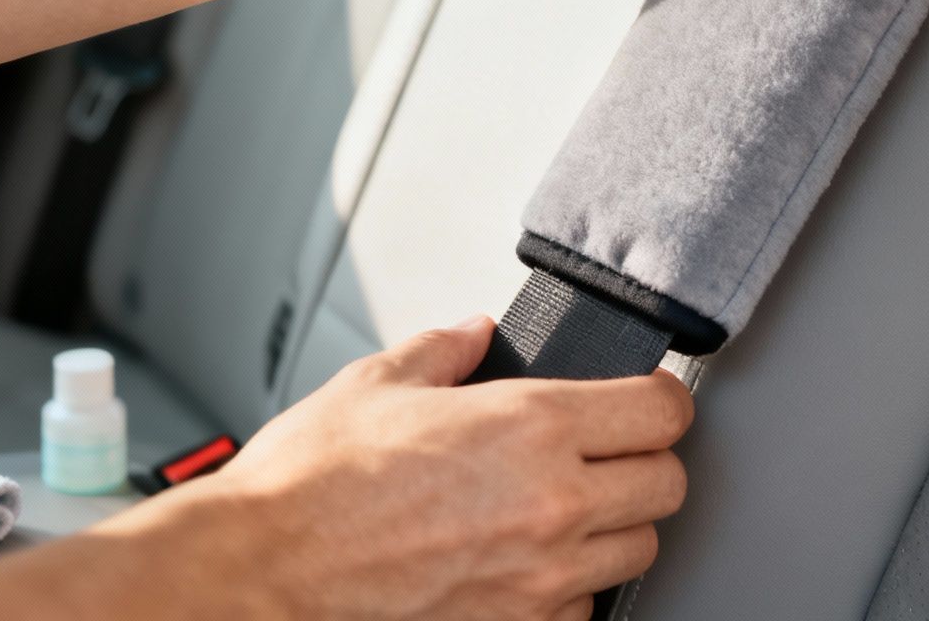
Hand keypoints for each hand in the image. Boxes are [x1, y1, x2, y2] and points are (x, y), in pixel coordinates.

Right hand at [190, 315, 693, 619]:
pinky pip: (584, 608)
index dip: (659, 399)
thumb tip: (474, 334)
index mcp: (531, 424)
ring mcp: (539, 574)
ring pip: (638, 550)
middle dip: (644, 463)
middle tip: (607, 453)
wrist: (260, 570)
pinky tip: (530, 563)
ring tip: (566, 510)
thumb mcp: (377, 383)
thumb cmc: (309, 485)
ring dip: (614, 527)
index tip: (643, 399)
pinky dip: (569, 587)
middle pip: (668, 484)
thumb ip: (444, 352)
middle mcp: (551, 500)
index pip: (661, 410)